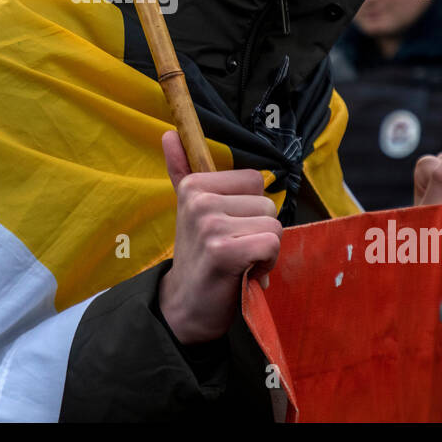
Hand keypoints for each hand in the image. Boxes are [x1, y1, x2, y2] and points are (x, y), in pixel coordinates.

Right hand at [157, 130, 281, 345]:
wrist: (185, 307)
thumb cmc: (198, 256)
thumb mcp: (187, 209)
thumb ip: (181, 170)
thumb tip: (168, 133)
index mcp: (194, 185)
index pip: (255, 180)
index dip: (251, 208)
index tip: (231, 228)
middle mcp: (200, 200)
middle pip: (267, 204)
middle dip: (259, 232)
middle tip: (235, 251)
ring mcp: (210, 225)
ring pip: (273, 226)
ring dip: (264, 250)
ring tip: (239, 263)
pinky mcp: (222, 251)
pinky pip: (271, 245)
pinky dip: (266, 265)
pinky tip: (245, 274)